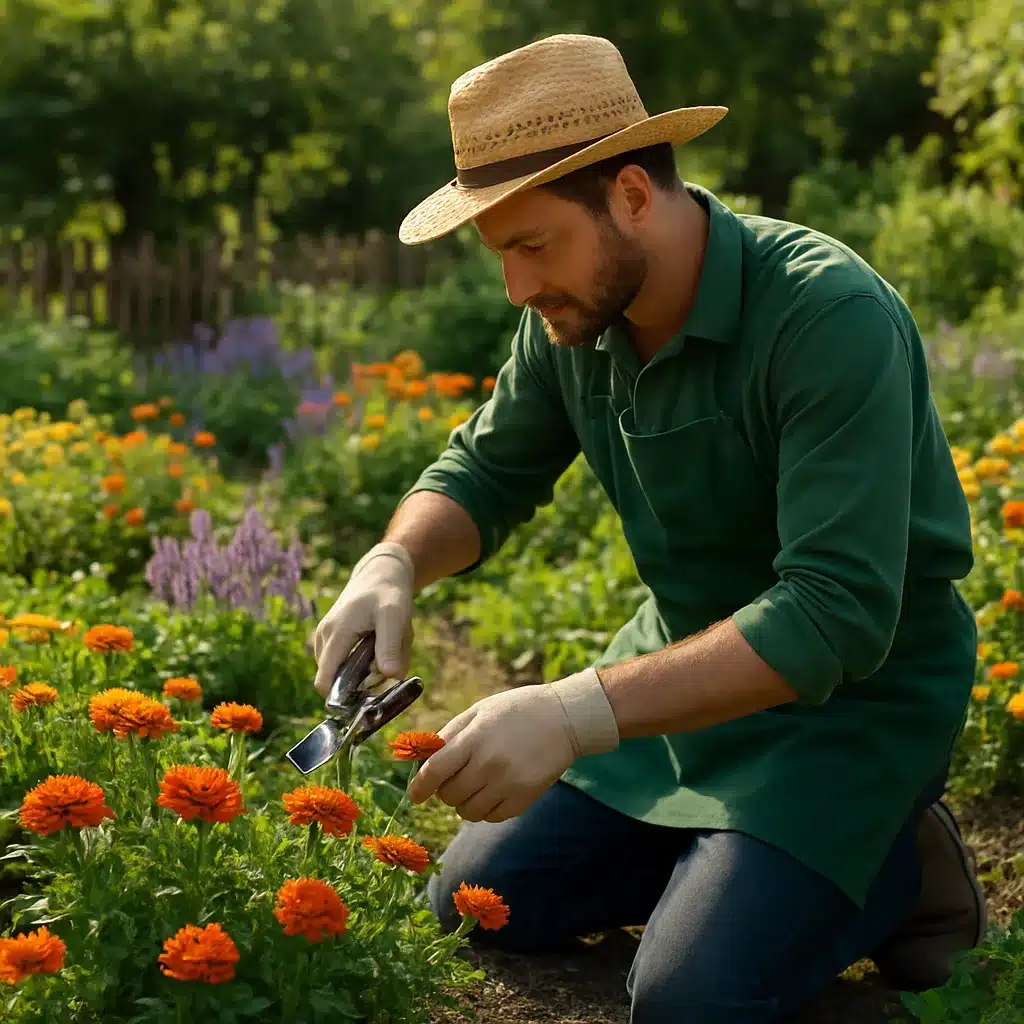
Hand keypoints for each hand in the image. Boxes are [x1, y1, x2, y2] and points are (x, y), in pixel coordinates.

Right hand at [313, 542, 414, 696]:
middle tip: (383, 670)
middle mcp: (324, 636)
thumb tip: (389, 677)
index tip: (365, 702)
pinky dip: (357, 661)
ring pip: (339, 670)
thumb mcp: (395, 617)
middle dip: (357, 683)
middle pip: (333, 678)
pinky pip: (341, 660)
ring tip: (380, 652)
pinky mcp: (329, 636)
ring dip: (359, 671)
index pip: (325, 680)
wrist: (381, 573)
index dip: (340, 699)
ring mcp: (324, 635)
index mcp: (336, 634)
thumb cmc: (389, 594)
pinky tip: (372, 647)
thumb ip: (390, 646)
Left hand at [406, 667, 619, 822]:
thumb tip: (424, 758)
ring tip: (476, 785)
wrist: (565, 719)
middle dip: (445, 790)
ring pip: (468, 812)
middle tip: (455, 778)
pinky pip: (491, 817)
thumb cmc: (517, 710)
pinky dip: (486, 809)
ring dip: (464, 802)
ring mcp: (508, 784)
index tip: (414, 795)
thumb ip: (450, 734)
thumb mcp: (480, 710)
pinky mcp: (524, 799)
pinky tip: (494, 791)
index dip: (419, 786)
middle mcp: (489, 764)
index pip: (435, 771)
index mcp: (475, 738)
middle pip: (449, 795)